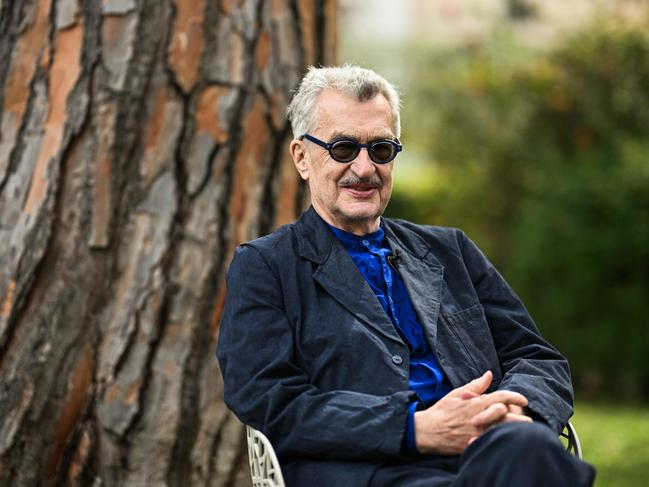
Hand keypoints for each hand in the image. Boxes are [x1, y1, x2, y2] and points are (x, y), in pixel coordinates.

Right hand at [414, 371, 528, 454]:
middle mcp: (480, 418)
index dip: (516, 397)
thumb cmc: (442, 411)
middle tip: (525, 415)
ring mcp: (478, 433)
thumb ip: (475, 385)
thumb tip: (489, 374)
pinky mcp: (475, 445)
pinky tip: (506, 438)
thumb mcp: (456, 394)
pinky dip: (501, 439)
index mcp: (476, 404)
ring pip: (504, 430)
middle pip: (509, 416)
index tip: (523, 400)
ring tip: (520, 428)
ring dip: (514, 428)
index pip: (502, 397)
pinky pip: (494, 442)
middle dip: (520, 416)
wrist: (427, 431)